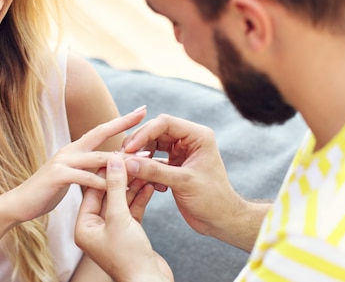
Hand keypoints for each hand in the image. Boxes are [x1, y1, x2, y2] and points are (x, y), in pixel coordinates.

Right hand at [0, 106, 147, 223]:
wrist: (19, 203)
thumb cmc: (47, 192)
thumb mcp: (71, 177)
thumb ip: (88, 170)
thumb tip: (106, 167)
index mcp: (74, 149)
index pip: (100, 130)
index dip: (120, 121)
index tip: (140, 112)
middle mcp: (69, 150)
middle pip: (100, 132)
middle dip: (123, 122)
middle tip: (144, 112)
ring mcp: (62, 161)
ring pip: (98, 157)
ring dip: (122, 159)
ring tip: (144, 159)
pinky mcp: (57, 176)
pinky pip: (85, 177)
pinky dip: (102, 182)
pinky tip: (118, 185)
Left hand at [75, 153, 172, 281]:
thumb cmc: (129, 257)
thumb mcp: (119, 217)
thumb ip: (115, 187)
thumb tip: (113, 161)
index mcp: (84, 227)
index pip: (91, 191)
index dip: (103, 172)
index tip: (115, 155)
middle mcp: (95, 229)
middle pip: (107, 195)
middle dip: (120, 178)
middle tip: (131, 160)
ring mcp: (113, 232)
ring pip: (121, 201)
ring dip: (133, 186)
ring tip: (144, 170)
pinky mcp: (129, 234)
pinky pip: (132, 210)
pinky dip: (140, 198)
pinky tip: (149, 185)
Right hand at [122, 114, 259, 250]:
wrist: (221, 220)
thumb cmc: (213, 200)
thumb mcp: (183, 183)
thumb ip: (155, 171)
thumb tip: (127, 163)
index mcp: (197, 136)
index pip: (165, 123)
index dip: (144, 133)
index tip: (130, 148)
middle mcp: (188, 140)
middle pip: (155, 132)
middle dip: (138, 144)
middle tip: (123, 157)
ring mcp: (180, 152)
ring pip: (151, 145)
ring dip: (139, 156)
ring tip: (128, 168)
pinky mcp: (173, 165)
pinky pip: (152, 160)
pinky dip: (144, 168)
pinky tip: (141, 179)